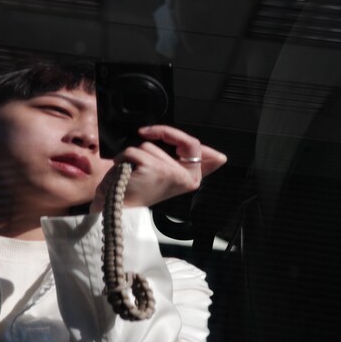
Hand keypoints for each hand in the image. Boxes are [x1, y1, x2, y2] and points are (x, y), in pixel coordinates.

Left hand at [90, 125, 226, 212]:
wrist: (119, 208)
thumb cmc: (140, 192)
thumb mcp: (169, 176)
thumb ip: (188, 162)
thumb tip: (220, 158)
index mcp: (191, 180)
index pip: (205, 154)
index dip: (199, 144)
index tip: (183, 138)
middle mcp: (186, 178)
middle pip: (186, 141)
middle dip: (163, 133)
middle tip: (145, 133)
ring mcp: (171, 173)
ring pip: (151, 145)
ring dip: (137, 155)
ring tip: (135, 174)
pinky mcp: (154, 168)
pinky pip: (134, 150)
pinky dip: (124, 158)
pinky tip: (127, 174)